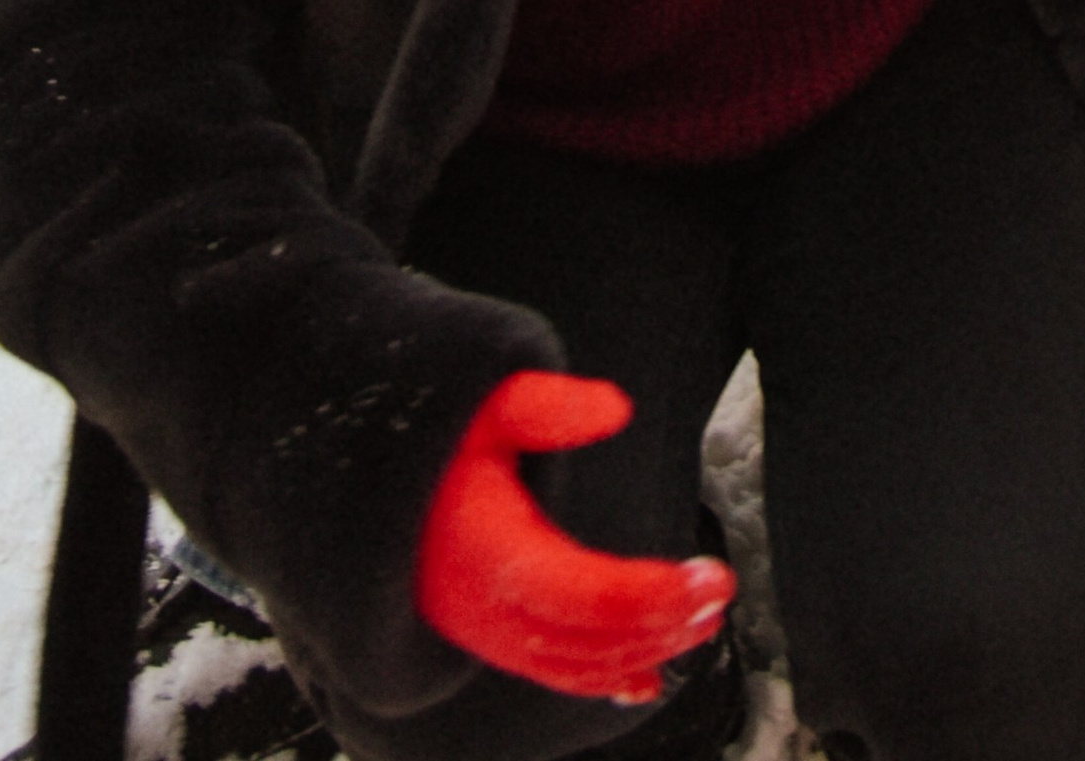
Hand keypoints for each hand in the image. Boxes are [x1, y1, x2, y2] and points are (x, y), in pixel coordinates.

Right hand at [415, 373, 734, 703]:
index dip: (653, 593)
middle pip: (589, 639)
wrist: (363, 495)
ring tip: (703, 622)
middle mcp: (484, 610)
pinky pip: (551, 675)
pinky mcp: (489, 640)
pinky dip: (602, 681)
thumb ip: (546, 405)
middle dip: (664, 622)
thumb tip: (615, 408)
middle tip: (721, 591)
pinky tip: (645, 681)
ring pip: (575, 666)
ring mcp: (484, 634)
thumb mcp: (482, 403)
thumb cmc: (434, 442)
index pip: (585, 593)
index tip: (709, 575)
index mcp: (487, 552)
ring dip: (645, 652)